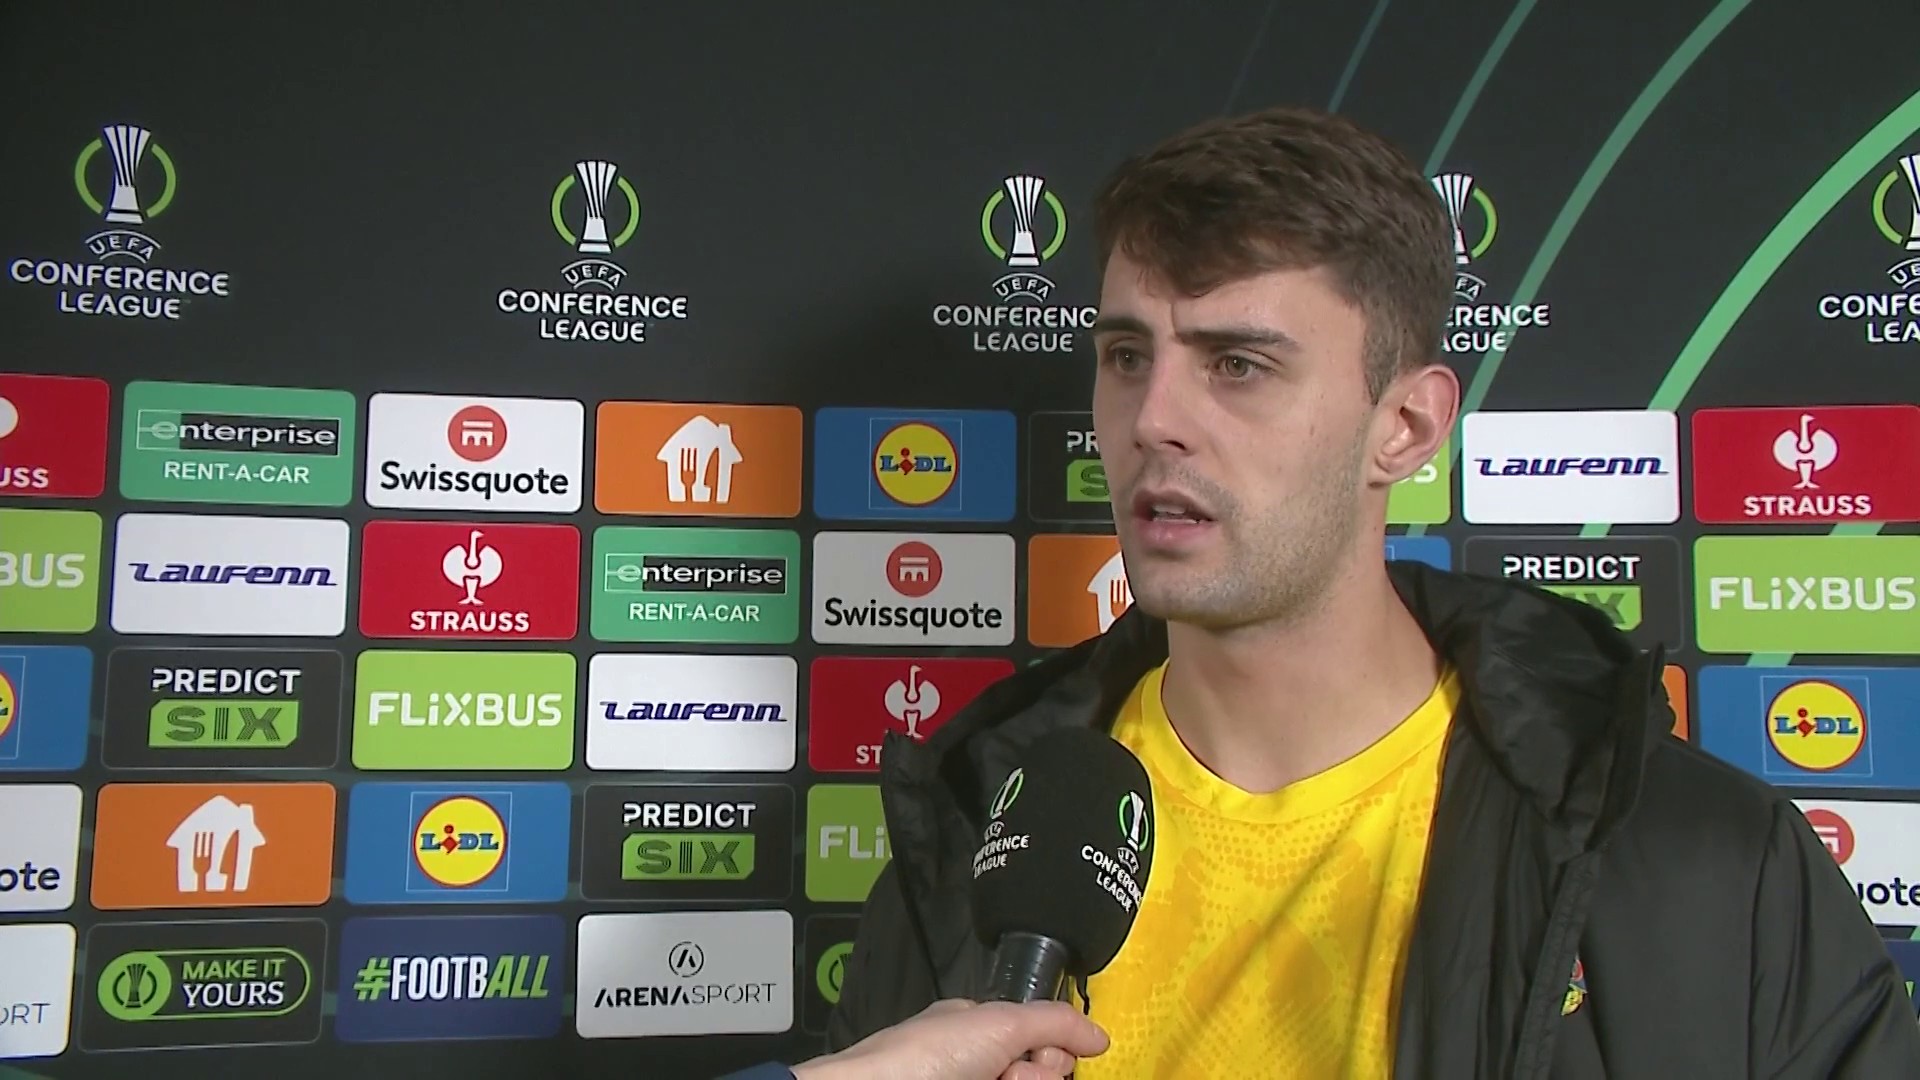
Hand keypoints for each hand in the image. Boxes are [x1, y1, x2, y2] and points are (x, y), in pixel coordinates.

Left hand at [792, 998, 1108, 1079]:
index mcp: (978, 1029)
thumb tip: (1100, 1037)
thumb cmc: (925, 1058)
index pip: (1042, 1038)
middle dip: (1036, 1075)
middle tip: (1007, 1075)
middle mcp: (977, 1064)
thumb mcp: (1000, 1023)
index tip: (1039, 1053)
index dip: (1051, 1049)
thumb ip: (1055, 1023)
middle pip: (1040, 1073)